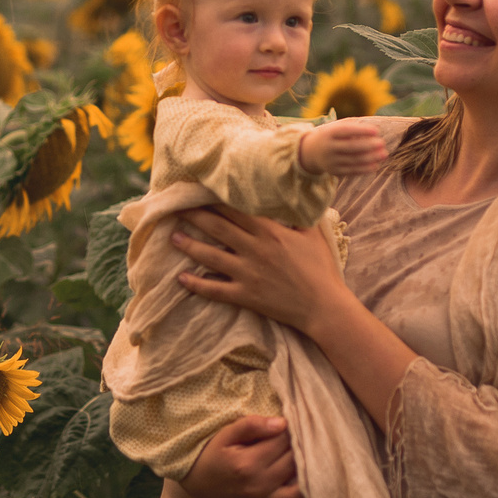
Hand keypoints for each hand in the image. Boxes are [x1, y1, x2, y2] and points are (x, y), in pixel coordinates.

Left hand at [172, 203, 346, 332]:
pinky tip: (181, 278)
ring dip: (190, 245)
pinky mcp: (246, 295)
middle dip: (196, 216)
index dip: (216, 200)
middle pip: (218, 228)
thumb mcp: (313, 235)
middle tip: (177, 207)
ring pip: (211, 256)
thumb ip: (298, 215)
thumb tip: (291, 195)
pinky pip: (215, 290)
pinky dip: (197, 284)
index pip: (236, 210)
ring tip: (173, 237)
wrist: (323, 307)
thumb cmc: (321, 269)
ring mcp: (248, 274)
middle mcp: (256, 250)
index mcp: (271, 232)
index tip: (200, 191)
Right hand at [179, 415, 303, 497]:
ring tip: (304, 465)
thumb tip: (282, 423)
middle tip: (294, 440)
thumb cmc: (212, 453)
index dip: (289, 429)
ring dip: (305, 480)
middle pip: (293, 464)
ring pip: (296, 493)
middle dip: (298, 449)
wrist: (195, 480)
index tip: (287, 423)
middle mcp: (258, 485)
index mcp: (249, 463)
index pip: (284, 442)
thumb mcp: (226, 434)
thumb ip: (253, 425)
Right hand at [298, 118, 391, 177]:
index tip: (376, 130)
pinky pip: (351, 171)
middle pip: (350, 147)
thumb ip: (353, 126)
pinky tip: (375, 165)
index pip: (346, 130)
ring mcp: (331, 161)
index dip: (361, 130)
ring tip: (383, 154)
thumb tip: (374, 130)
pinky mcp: (334, 171)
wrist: (310, 152)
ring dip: (370, 158)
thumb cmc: (330, 135)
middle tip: (382, 143)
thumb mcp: (336, 127)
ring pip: (353, 160)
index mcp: (329, 133)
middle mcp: (328, 147)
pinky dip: (364, 169)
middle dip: (368, 145)